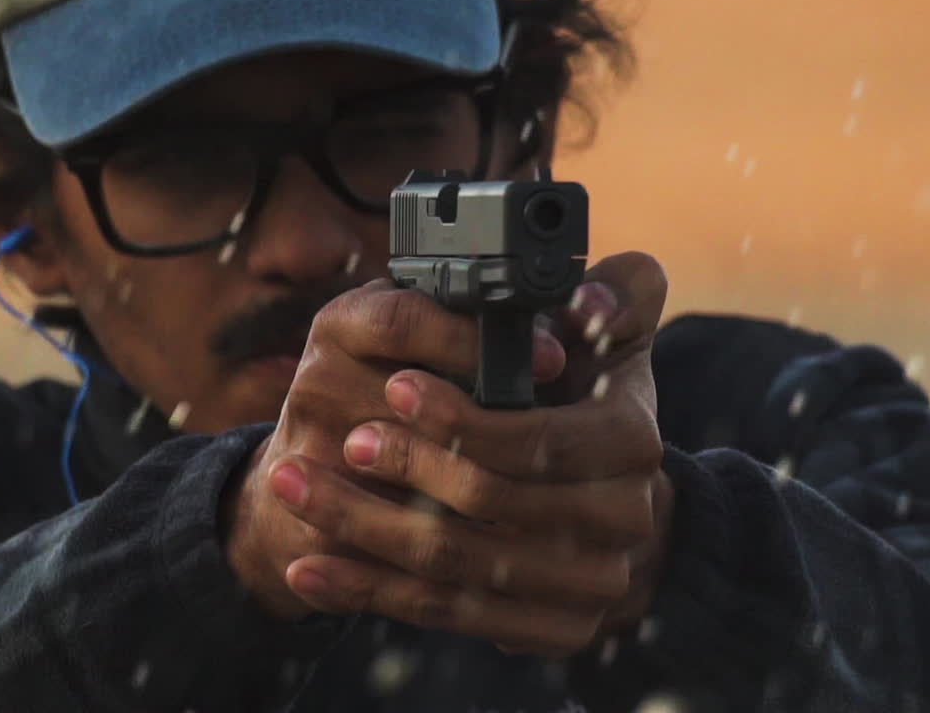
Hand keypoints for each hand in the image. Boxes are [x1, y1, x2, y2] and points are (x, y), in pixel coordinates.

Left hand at [269, 253, 674, 654]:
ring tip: (297, 487)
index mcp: (633, 442)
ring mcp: (588, 585)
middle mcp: (622, 521)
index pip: (538, 439)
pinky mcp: (550, 629)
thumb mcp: (610, 340)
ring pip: (455, 565)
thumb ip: (614, 299)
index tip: (397, 388)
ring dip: (363, 528)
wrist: (614, 505)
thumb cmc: (592, 404)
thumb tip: (586, 304)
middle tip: (346, 438)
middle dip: (407, 467)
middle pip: (490, 503)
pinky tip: (308, 569)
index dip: (463, 419)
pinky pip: (444, 614)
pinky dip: (367, 591)